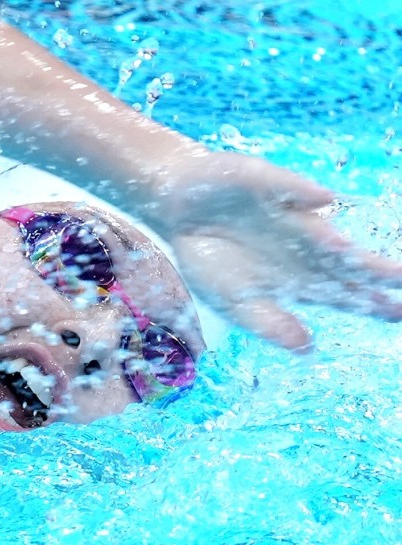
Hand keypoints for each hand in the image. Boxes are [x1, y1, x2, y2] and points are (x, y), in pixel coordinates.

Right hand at [152, 151, 401, 351]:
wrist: (178, 211)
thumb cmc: (210, 258)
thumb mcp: (234, 303)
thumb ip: (269, 324)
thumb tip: (308, 348)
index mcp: (299, 278)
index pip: (344, 294)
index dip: (372, 304)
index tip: (399, 315)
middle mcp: (303, 245)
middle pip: (345, 263)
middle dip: (377, 274)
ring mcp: (287, 215)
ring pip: (321, 230)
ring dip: (340, 242)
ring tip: (360, 253)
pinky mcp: (264, 184)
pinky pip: (285, 188)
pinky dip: (302, 192)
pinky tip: (322, 201)